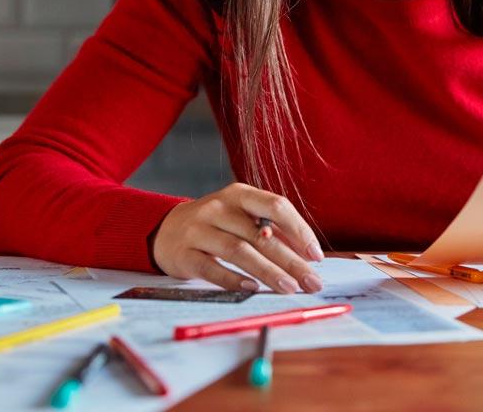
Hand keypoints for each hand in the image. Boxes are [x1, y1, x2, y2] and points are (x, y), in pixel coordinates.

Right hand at [151, 182, 324, 293]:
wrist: (166, 231)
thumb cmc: (216, 225)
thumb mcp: (240, 216)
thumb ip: (269, 230)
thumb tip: (307, 256)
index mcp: (239, 194)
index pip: (275, 206)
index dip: (299, 230)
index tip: (316, 255)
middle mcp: (218, 207)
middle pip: (261, 234)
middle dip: (291, 260)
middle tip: (312, 282)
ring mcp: (198, 230)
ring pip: (239, 251)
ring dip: (268, 271)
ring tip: (289, 288)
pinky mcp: (184, 254)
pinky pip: (211, 268)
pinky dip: (233, 279)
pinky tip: (252, 289)